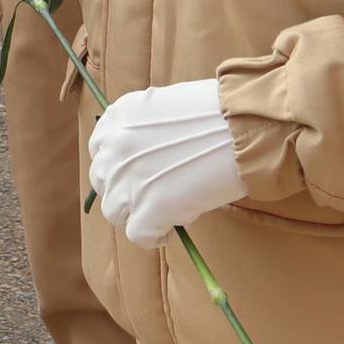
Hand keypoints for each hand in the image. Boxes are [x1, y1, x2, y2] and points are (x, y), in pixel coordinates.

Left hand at [88, 79, 243, 247]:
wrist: (243, 127)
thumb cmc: (217, 112)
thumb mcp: (166, 107)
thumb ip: (145, 131)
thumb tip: (147, 160)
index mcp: (117, 118)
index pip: (99, 150)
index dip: (118, 165)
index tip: (137, 172)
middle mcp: (114, 148)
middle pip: (102, 182)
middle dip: (123, 190)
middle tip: (151, 192)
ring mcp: (128, 180)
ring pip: (114, 212)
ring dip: (135, 214)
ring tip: (161, 211)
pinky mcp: (150, 210)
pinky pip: (138, 235)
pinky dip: (153, 236)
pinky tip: (168, 230)